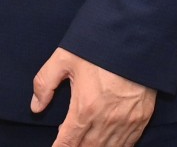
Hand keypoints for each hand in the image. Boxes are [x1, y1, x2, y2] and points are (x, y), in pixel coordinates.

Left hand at [33, 48, 154, 146]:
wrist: (135, 41)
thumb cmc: (98, 48)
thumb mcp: (64, 58)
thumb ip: (45, 82)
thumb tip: (35, 106)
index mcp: (85, 108)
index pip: (68, 141)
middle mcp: (106, 120)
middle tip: (67, 144)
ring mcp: (126, 122)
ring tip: (82, 144)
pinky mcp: (141, 119)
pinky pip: (126, 144)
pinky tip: (105, 144)